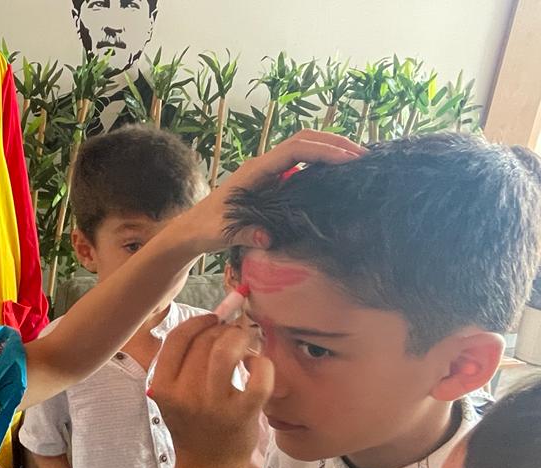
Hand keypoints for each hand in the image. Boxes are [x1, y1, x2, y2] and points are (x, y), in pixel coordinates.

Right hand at [149, 314, 272, 467]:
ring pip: (226, 351)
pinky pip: (258, 376)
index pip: (177, 339)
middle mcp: (185, 395)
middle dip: (224, 329)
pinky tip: (258, 366)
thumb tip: (212, 321)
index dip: (198, 322)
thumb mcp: (173, 397)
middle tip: (235, 334)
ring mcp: (214, 405)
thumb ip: (182, 364)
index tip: (212, 319)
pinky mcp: (242, 414)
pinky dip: (262, 364)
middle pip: (205, 341)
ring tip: (247, 344)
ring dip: (241, 338)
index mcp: (163, 387)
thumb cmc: (194, 427)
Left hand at [185, 130, 365, 252]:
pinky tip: (337, 174)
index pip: (295, 150)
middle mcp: (263, 165)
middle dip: (334, 143)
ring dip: (330, 150)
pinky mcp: (270, 182)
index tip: (350, 159)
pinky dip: (320, 162)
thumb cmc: (206, 228)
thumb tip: (266, 238)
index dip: (324, 151)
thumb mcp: (223, 232)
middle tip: (364, 155)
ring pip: (303, 149)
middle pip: (304, 140)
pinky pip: (299, 164)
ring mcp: (267, 172)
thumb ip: (244, 233)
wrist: (191, 229)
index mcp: (254, 170)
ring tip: (359, 160)